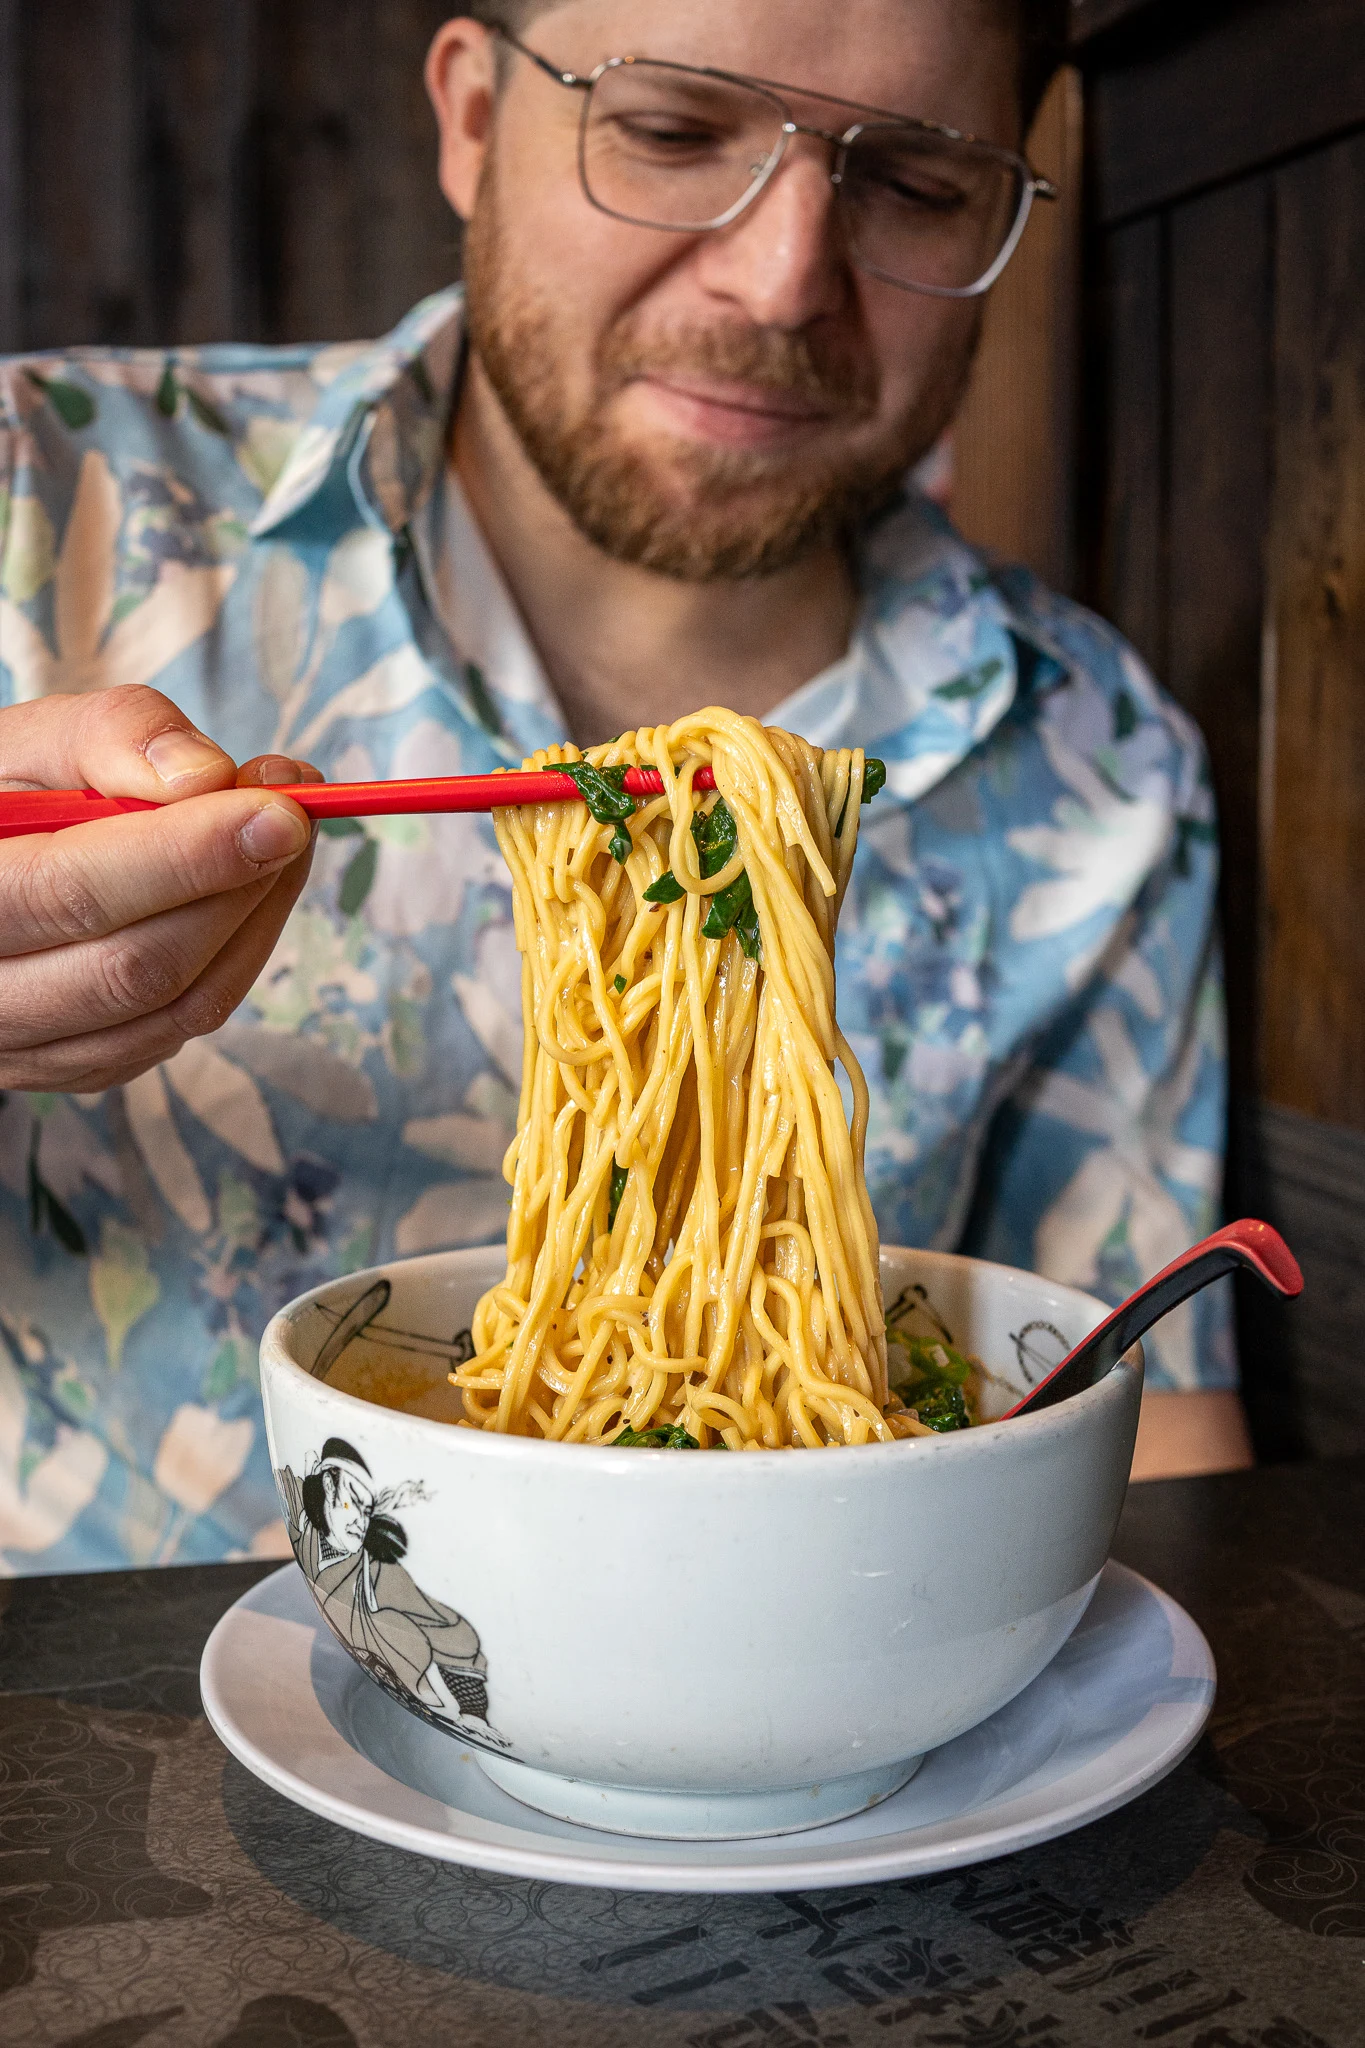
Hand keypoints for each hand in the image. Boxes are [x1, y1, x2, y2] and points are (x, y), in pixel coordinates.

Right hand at [0, 686, 320, 1091]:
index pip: (73, 894)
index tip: (280, 812)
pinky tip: (246, 894)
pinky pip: (181, 1031)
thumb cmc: (9, 794)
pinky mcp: (80, 1067)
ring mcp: (28, 1049)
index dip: (187, 856)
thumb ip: (110, 737)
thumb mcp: (33, 743)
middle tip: (293, 815)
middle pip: (136, 968)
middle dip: (236, 887)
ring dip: (252, 922)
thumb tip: (207, 778)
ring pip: (175, 1011)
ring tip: (281, 841)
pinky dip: (235, 958)